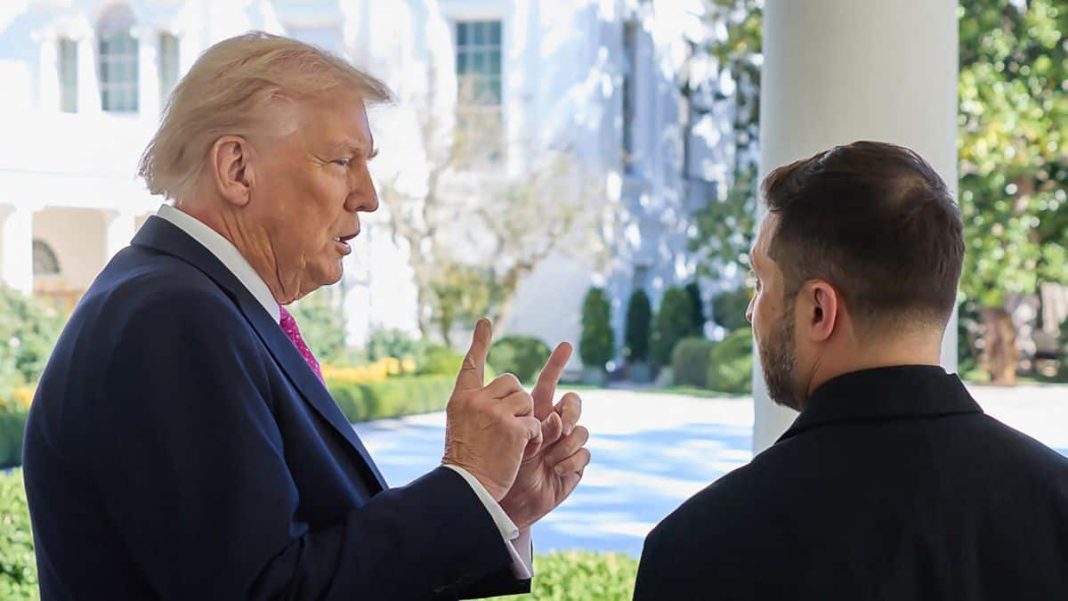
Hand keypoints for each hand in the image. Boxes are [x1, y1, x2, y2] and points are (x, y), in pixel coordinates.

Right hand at [442, 319, 542, 501]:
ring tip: (511, 441)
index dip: (480, 342)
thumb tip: (505, 392)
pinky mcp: (515, 428)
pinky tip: (519, 451)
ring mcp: (496, 412)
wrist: (467, 487)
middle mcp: (477, 400)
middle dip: (517, 400)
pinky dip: (533, 438)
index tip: (485, 322)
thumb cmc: (465, 462)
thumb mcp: (461, 426)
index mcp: (461, 399)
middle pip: (511, 382)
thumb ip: (478, 407)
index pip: (471, 364)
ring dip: (526, 420)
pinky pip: (535, 423)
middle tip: (508, 424)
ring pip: (526, 400)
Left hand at [500, 342, 590, 529]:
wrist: (503, 498)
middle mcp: (552, 424)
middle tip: (558, 425)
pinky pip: (585, 454)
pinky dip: (570, 461)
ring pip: (581, 430)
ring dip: (566, 443)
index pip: (548, 382)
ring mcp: (565, 444)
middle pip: (573, 403)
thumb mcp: (501, 435)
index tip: (565, 344)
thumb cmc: (494, 465)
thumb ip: (519, 418)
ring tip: (548, 458)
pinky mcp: (574, 465)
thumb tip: (551, 415)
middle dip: (571, 411)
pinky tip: (555, 470)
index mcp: (533, 412)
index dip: (556, 363)